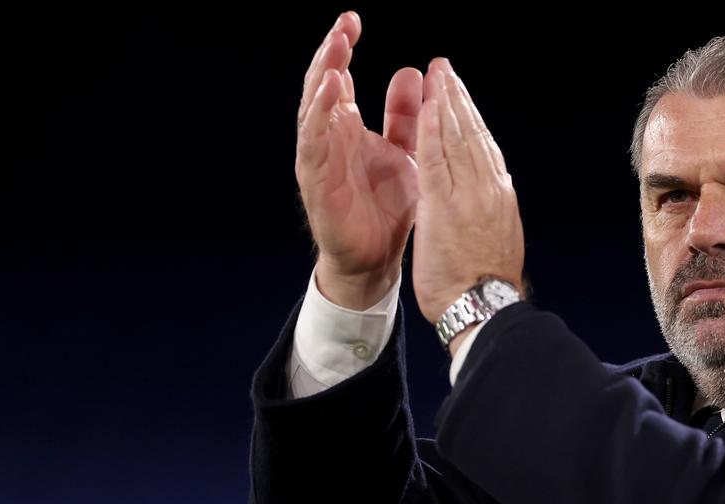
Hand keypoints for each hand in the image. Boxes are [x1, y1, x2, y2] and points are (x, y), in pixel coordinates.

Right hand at [295, 11, 424, 309]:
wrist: (379, 259)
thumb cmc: (389, 207)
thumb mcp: (405, 151)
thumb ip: (404, 115)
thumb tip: (411, 70)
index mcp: (348, 127)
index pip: (339, 77)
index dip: (342, 48)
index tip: (352, 20)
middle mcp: (329, 137)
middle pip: (321, 86)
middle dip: (329, 54)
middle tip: (343, 25)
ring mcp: (319, 159)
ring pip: (312, 111)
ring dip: (321, 80)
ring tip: (334, 53)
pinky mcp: (316, 183)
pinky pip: (313, 145)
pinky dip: (319, 119)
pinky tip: (330, 96)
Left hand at [412, 58, 524, 323]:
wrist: (486, 309)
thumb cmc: (486, 286)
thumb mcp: (496, 240)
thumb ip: (491, 213)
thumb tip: (493, 198)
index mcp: (499, 197)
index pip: (483, 147)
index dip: (470, 117)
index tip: (459, 96)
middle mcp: (489, 188)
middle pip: (472, 133)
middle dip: (458, 98)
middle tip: (445, 69)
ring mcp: (469, 194)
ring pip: (457, 138)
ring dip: (445, 102)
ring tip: (436, 74)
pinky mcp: (445, 205)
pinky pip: (437, 159)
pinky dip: (432, 130)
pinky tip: (425, 106)